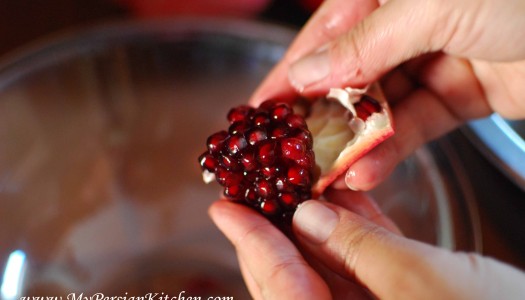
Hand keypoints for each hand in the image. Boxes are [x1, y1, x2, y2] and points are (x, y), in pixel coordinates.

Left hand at [209, 190, 524, 298]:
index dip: (250, 242)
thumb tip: (307, 216)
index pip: (279, 285)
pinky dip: (353, 226)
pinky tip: (343, 192)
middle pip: (293, 276)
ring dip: (311, 219)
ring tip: (290, 178)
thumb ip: (358, 248)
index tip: (224, 207)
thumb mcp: (420, 283)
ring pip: (329, 263)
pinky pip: (365, 260)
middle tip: (251, 186)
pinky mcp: (403, 294)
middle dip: (271, 229)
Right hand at [250, 0, 524, 190]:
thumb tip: (309, 72)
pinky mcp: (463, 93)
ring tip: (326, 175)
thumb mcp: (432, 3)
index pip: (326, 33)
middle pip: (349, 74)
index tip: (261, 110)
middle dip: (319, 116)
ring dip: (353, 142)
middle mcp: (410, 20)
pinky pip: (416, 124)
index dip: (290, 73)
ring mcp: (437, 56)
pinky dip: (392, 149)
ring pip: (380, 106)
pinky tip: (367, 170)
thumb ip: (366, 43)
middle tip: (289, 153)